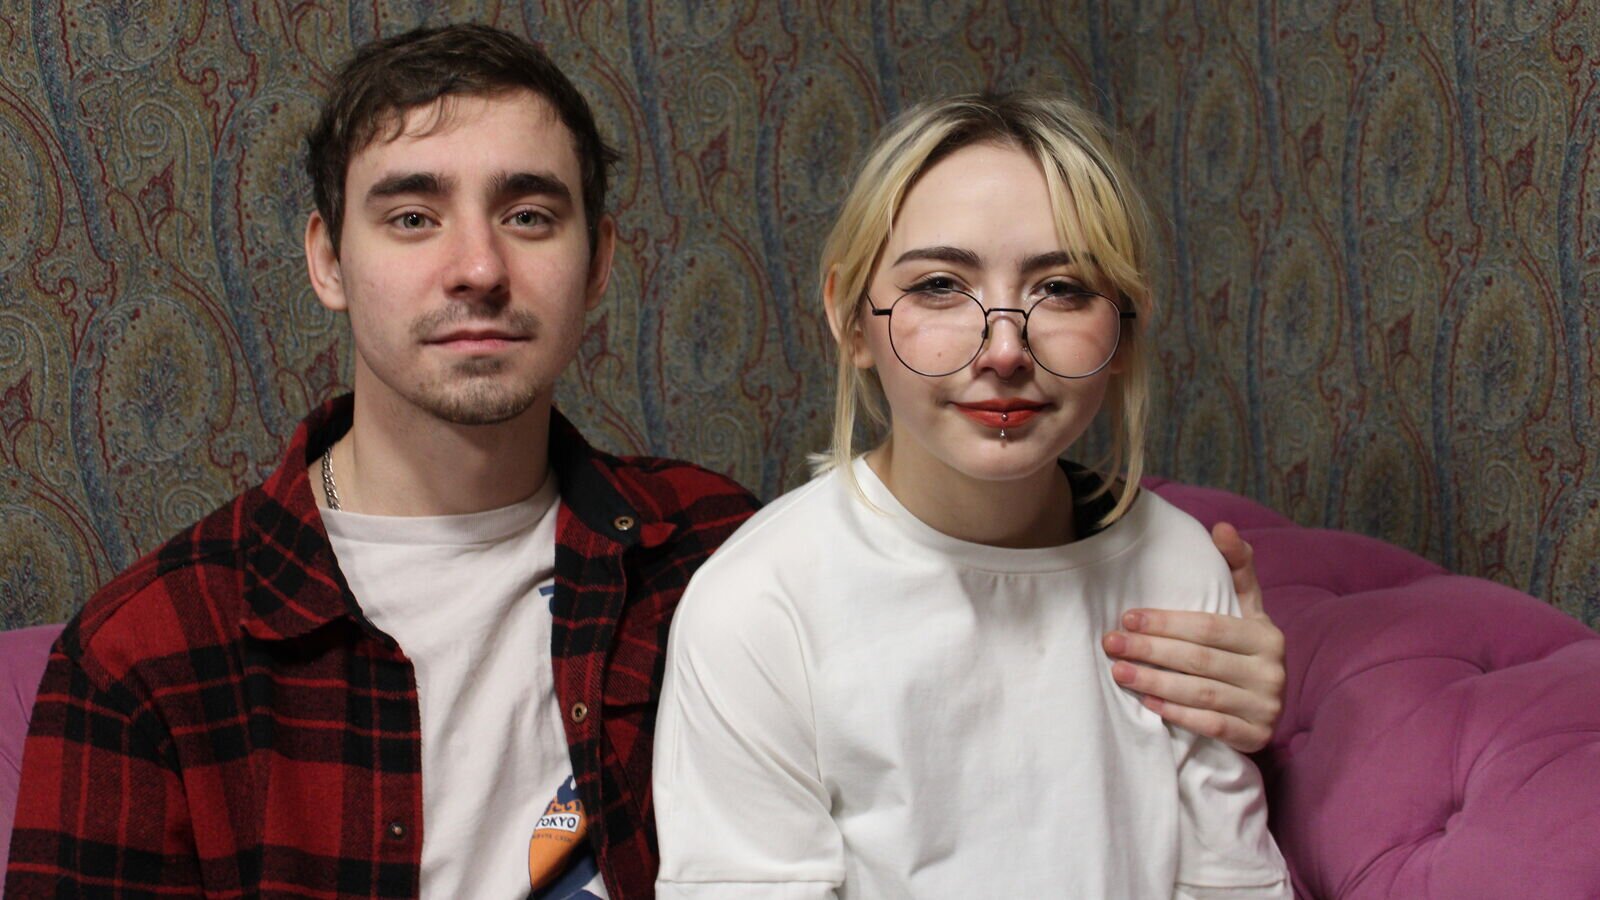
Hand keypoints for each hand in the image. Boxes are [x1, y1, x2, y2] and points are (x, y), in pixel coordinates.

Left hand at [1101, 521, 1285, 752]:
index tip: (1127, 616)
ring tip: (1119, 672)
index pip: (1208, 627)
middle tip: (1111, 643)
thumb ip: (1236, 568)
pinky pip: (1212, 726)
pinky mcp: (1256, 736)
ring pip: (1201, 694)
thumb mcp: (1248, 608)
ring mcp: (1265, 706)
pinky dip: (1178, 715)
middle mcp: (1270, 671)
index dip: (1166, 622)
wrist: (1265, 706)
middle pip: (1199, 660)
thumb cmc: (1245, 648)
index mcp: (1266, 635)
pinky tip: (1149, 704)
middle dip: (1150, 650)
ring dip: (1155, 683)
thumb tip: (1222, 527)